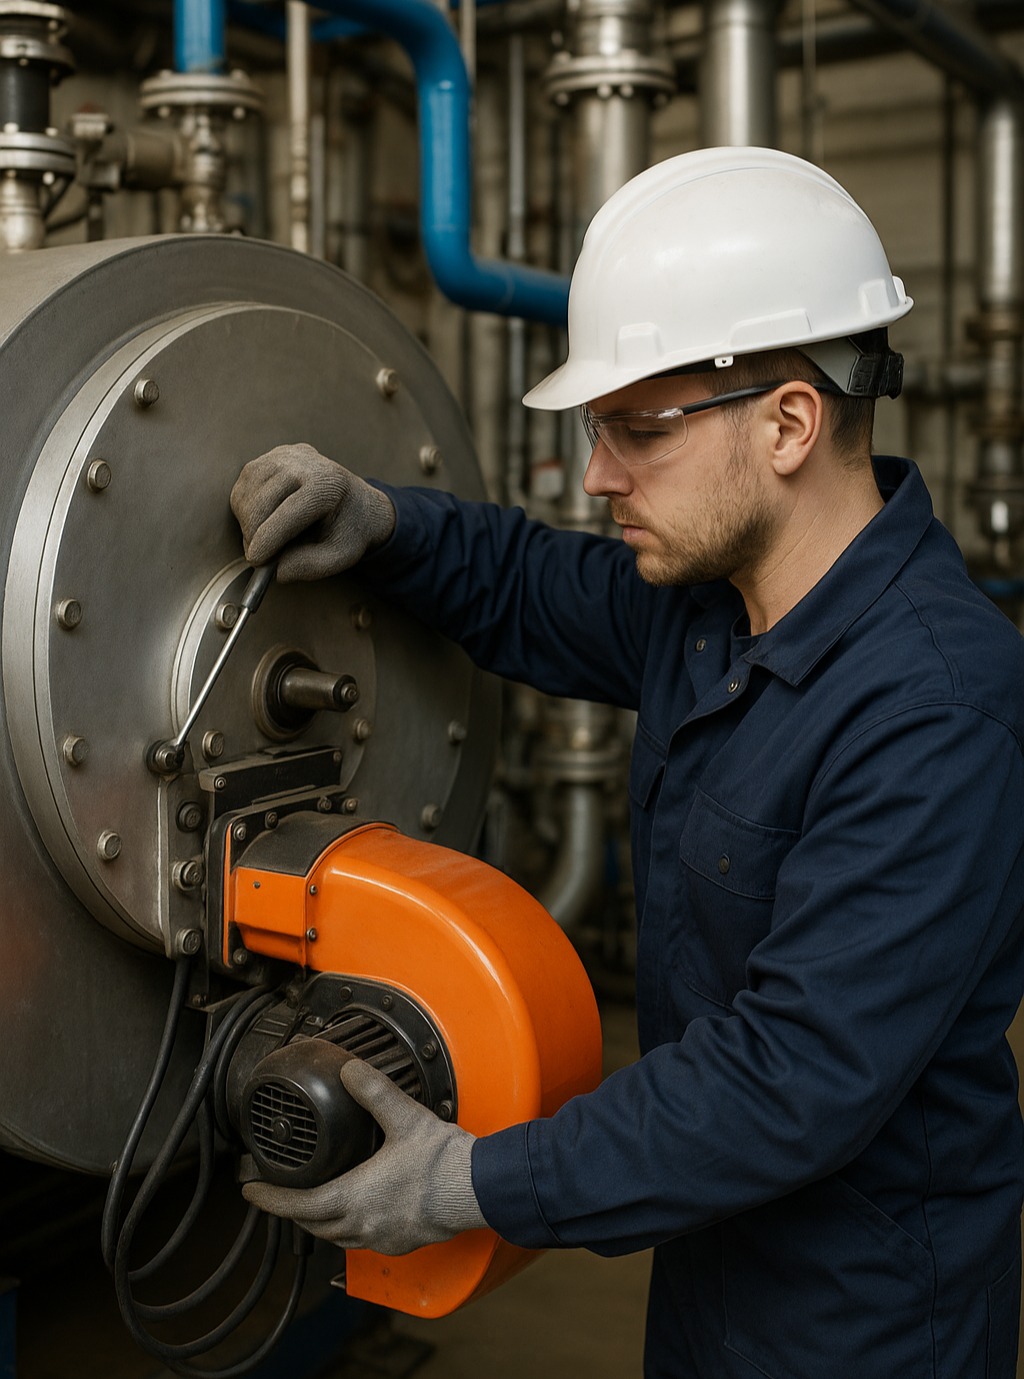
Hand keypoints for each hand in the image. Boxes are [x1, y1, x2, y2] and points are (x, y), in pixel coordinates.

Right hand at [230, 444, 395, 581]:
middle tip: (259, 558)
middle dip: (254, 535)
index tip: (255, 560)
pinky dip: (244, 509)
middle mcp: (305, 462)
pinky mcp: (270, 457)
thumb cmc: (348, 530)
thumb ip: (311, 566)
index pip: (289, 512)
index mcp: (328, 485)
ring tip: (263, 539)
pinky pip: (243, 486)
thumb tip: (276, 571)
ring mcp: (285, 455)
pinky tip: (260, 521)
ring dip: (246, 523)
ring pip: (247, 494)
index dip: (268, 538)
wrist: (356, 503)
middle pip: (262, 502)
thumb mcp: (340, 556)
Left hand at [242, 1059, 486, 1254]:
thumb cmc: (443, 1161)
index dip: (271, 1199)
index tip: (252, 1192)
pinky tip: (360, 1212)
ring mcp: (384, 1237)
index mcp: (356, 1197)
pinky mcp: (402, 1241)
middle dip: (293, 1210)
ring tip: (314, 1203)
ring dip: (321, 1222)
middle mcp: (364, 1225)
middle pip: (314, 1225)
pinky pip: (364, 1241)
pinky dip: (351, 1228)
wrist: (478, 1188)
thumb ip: (372, 1091)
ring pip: (338, 1236)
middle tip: (281, 1194)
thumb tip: (349, 1071)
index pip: (298, 1206)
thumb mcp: (403, 1116)